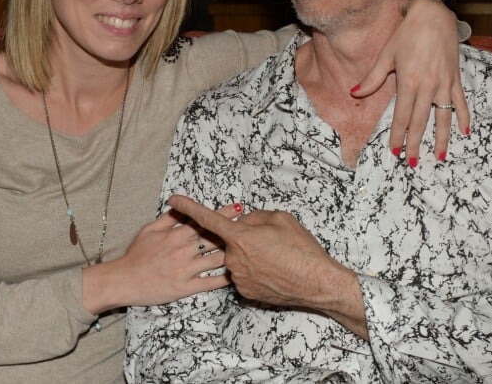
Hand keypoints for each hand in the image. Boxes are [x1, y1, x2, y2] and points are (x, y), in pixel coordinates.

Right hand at [83, 203, 239, 312]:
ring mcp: (186, 269)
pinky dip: (224, 279)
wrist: (123, 280)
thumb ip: (168, 218)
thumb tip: (180, 205)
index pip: (204, 221)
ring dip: (233, 253)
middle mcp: (184, 249)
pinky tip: (237, 274)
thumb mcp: (149, 229)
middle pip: (214, 238)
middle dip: (233, 232)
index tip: (238, 209)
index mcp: (177, 234)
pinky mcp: (185, 287)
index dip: (222, 215)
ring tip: (249, 248)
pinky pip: (209, 283)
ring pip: (215, 259)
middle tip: (251, 226)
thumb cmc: (136, 254)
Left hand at [167, 196, 350, 309]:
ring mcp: (238, 278)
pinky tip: (273, 270)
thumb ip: (255, 217)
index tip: (173, 199)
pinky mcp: (245, 292)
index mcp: (240, 237)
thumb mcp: (281, 220)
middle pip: (229, 240)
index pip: (207, 218)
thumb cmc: (301, 248)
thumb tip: (243, 221)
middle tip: (266, 239)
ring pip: (236, 257)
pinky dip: (254, 269)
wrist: (317, 283)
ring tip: (275, 256)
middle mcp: (233, 258)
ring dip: (249, 253)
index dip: (188, 207)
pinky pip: (243, 274)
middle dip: (241, 236)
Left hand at [353, 0, 469, 162]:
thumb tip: (354, 93)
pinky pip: (460, 101)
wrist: (432, 15)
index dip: (398, 135)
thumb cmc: (405, 34)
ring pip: (443, 117)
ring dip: (441, 138)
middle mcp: (428, 86)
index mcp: (409, 82)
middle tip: (412, 163)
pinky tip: (464, 132)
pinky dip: (463, 116)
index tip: (395, 151)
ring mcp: (444, 83)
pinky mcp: (455, 78)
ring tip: (440, 156)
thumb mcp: (386, 55)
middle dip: (416, 144)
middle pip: (421, 122)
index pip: (402, 116)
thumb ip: (372, 78)